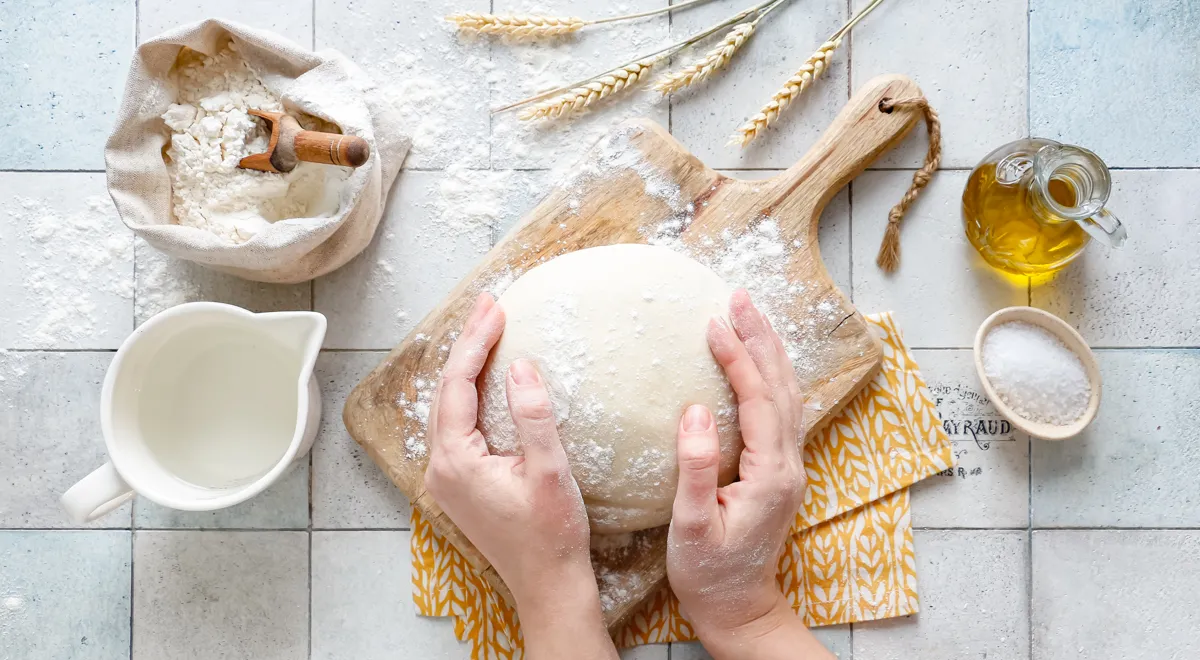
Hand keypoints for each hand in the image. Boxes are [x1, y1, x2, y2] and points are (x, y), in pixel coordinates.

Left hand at [424, 293, 616, 659]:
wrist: (548, 584)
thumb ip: (533, 415)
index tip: (497, 308)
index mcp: (456, 460)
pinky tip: (487, 379)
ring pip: (448, 407)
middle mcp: (441, 467)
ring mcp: (447, 477)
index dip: (476, 341)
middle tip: (490, 307)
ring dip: (467, 368)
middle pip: (446, 390)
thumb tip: (519, 365)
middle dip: (467, 345)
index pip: (458, 384)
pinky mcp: (459, 484)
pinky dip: (470, 394)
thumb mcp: (549, 471)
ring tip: (487, 332)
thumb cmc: (552, 534)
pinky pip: (456, 425)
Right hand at [667, 289, 831, 658]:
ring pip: (787, 394)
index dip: (737, 358)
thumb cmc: (709, 574)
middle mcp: (788, 464)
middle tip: (739, 296)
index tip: (712, 323)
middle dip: (761, 337)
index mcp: (770, 474)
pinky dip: (770, 375)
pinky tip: (758, 361)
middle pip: (782, 386)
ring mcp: (789, 467)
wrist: (738, 608)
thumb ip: (696, 469)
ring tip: (749, 314)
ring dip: (770, 351)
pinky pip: (781, 409)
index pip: (757, 399)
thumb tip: (694, 412)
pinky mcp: (779, 470)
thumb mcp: (693, 527)